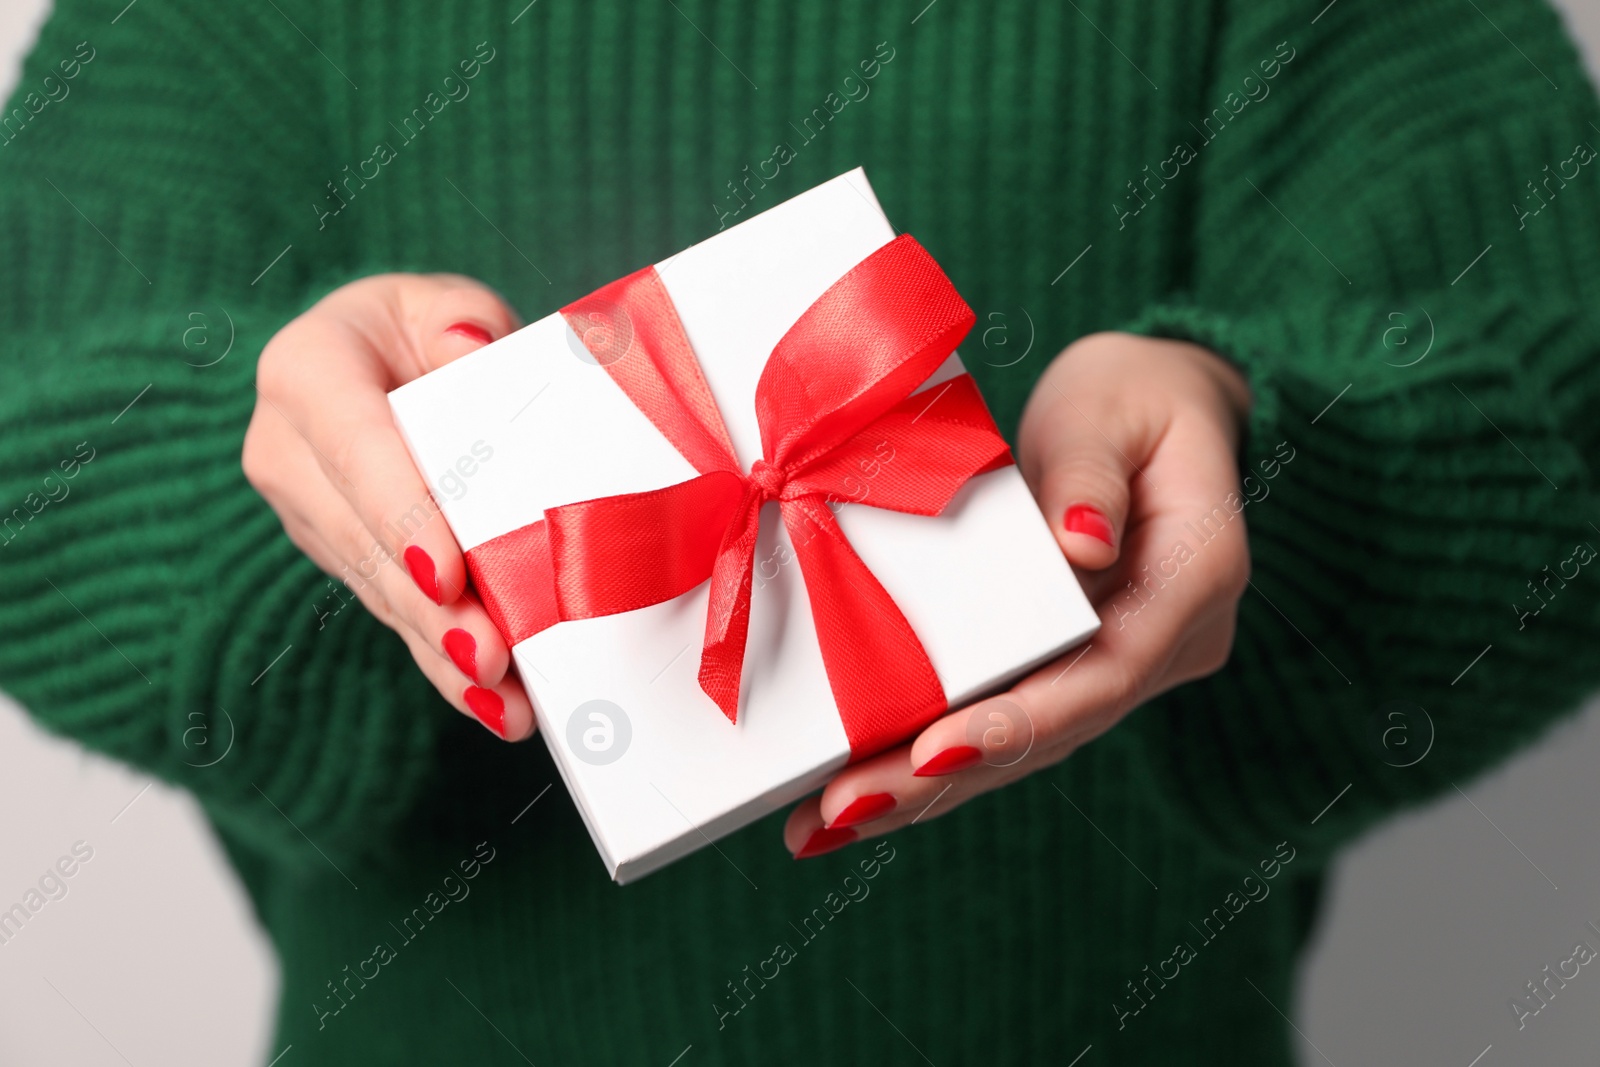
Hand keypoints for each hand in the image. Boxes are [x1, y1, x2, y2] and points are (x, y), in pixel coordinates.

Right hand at [244, 273, 536, 739]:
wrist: (380, 366)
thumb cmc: (421, 331)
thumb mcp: (441, 303)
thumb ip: (460, 319)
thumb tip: (469, 346)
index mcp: (306, 370)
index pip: (354, 446)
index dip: (398, 513)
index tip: (444, 573)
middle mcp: (287, 449)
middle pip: (362, 539)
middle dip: (427, 606)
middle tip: (491, 656)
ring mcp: (307, 514)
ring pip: (376, 591)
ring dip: (440, 651)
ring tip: (503, 698)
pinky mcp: (340, 561)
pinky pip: (393, 615)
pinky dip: (442, 661)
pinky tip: (493, 706)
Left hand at [783, 332, 1252, 856]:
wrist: (1158, 404)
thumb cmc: (1133, 394)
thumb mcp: (1113, 405)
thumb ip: (1093, 472)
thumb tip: (1084, 547)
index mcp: (1194, 578)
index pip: (1105, 671)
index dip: (1019, 720)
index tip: (933, 751)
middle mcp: (1167, 642)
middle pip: (1053, 730)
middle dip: (940, 779)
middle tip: (838, 814)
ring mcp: (1125, 662)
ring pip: (1024, 742)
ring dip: (924, 787)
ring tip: (820, 827)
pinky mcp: (1077, 664)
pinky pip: (1007, 715)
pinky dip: (934, 753)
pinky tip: (858, 788)